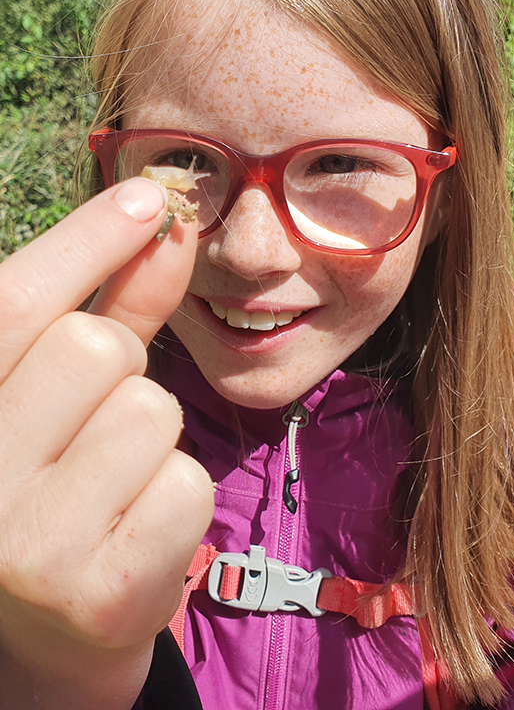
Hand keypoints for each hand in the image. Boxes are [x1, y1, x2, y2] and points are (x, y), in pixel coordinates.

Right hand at [0, 179, 213, 706]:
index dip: (87, 239)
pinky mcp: (96, 594)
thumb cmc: (63, 489)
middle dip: (123, 370)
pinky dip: (178, 498)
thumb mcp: (73, 393)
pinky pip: (183, 485)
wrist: (52, 633)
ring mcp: (25, 544)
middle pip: (97, 351)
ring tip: (115, 487)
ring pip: (150, 414)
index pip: (13, 305)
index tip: (149, 194)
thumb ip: (115, 305)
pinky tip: (137, 534)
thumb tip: (162, 219)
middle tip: (96, 426)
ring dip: (153, 439)